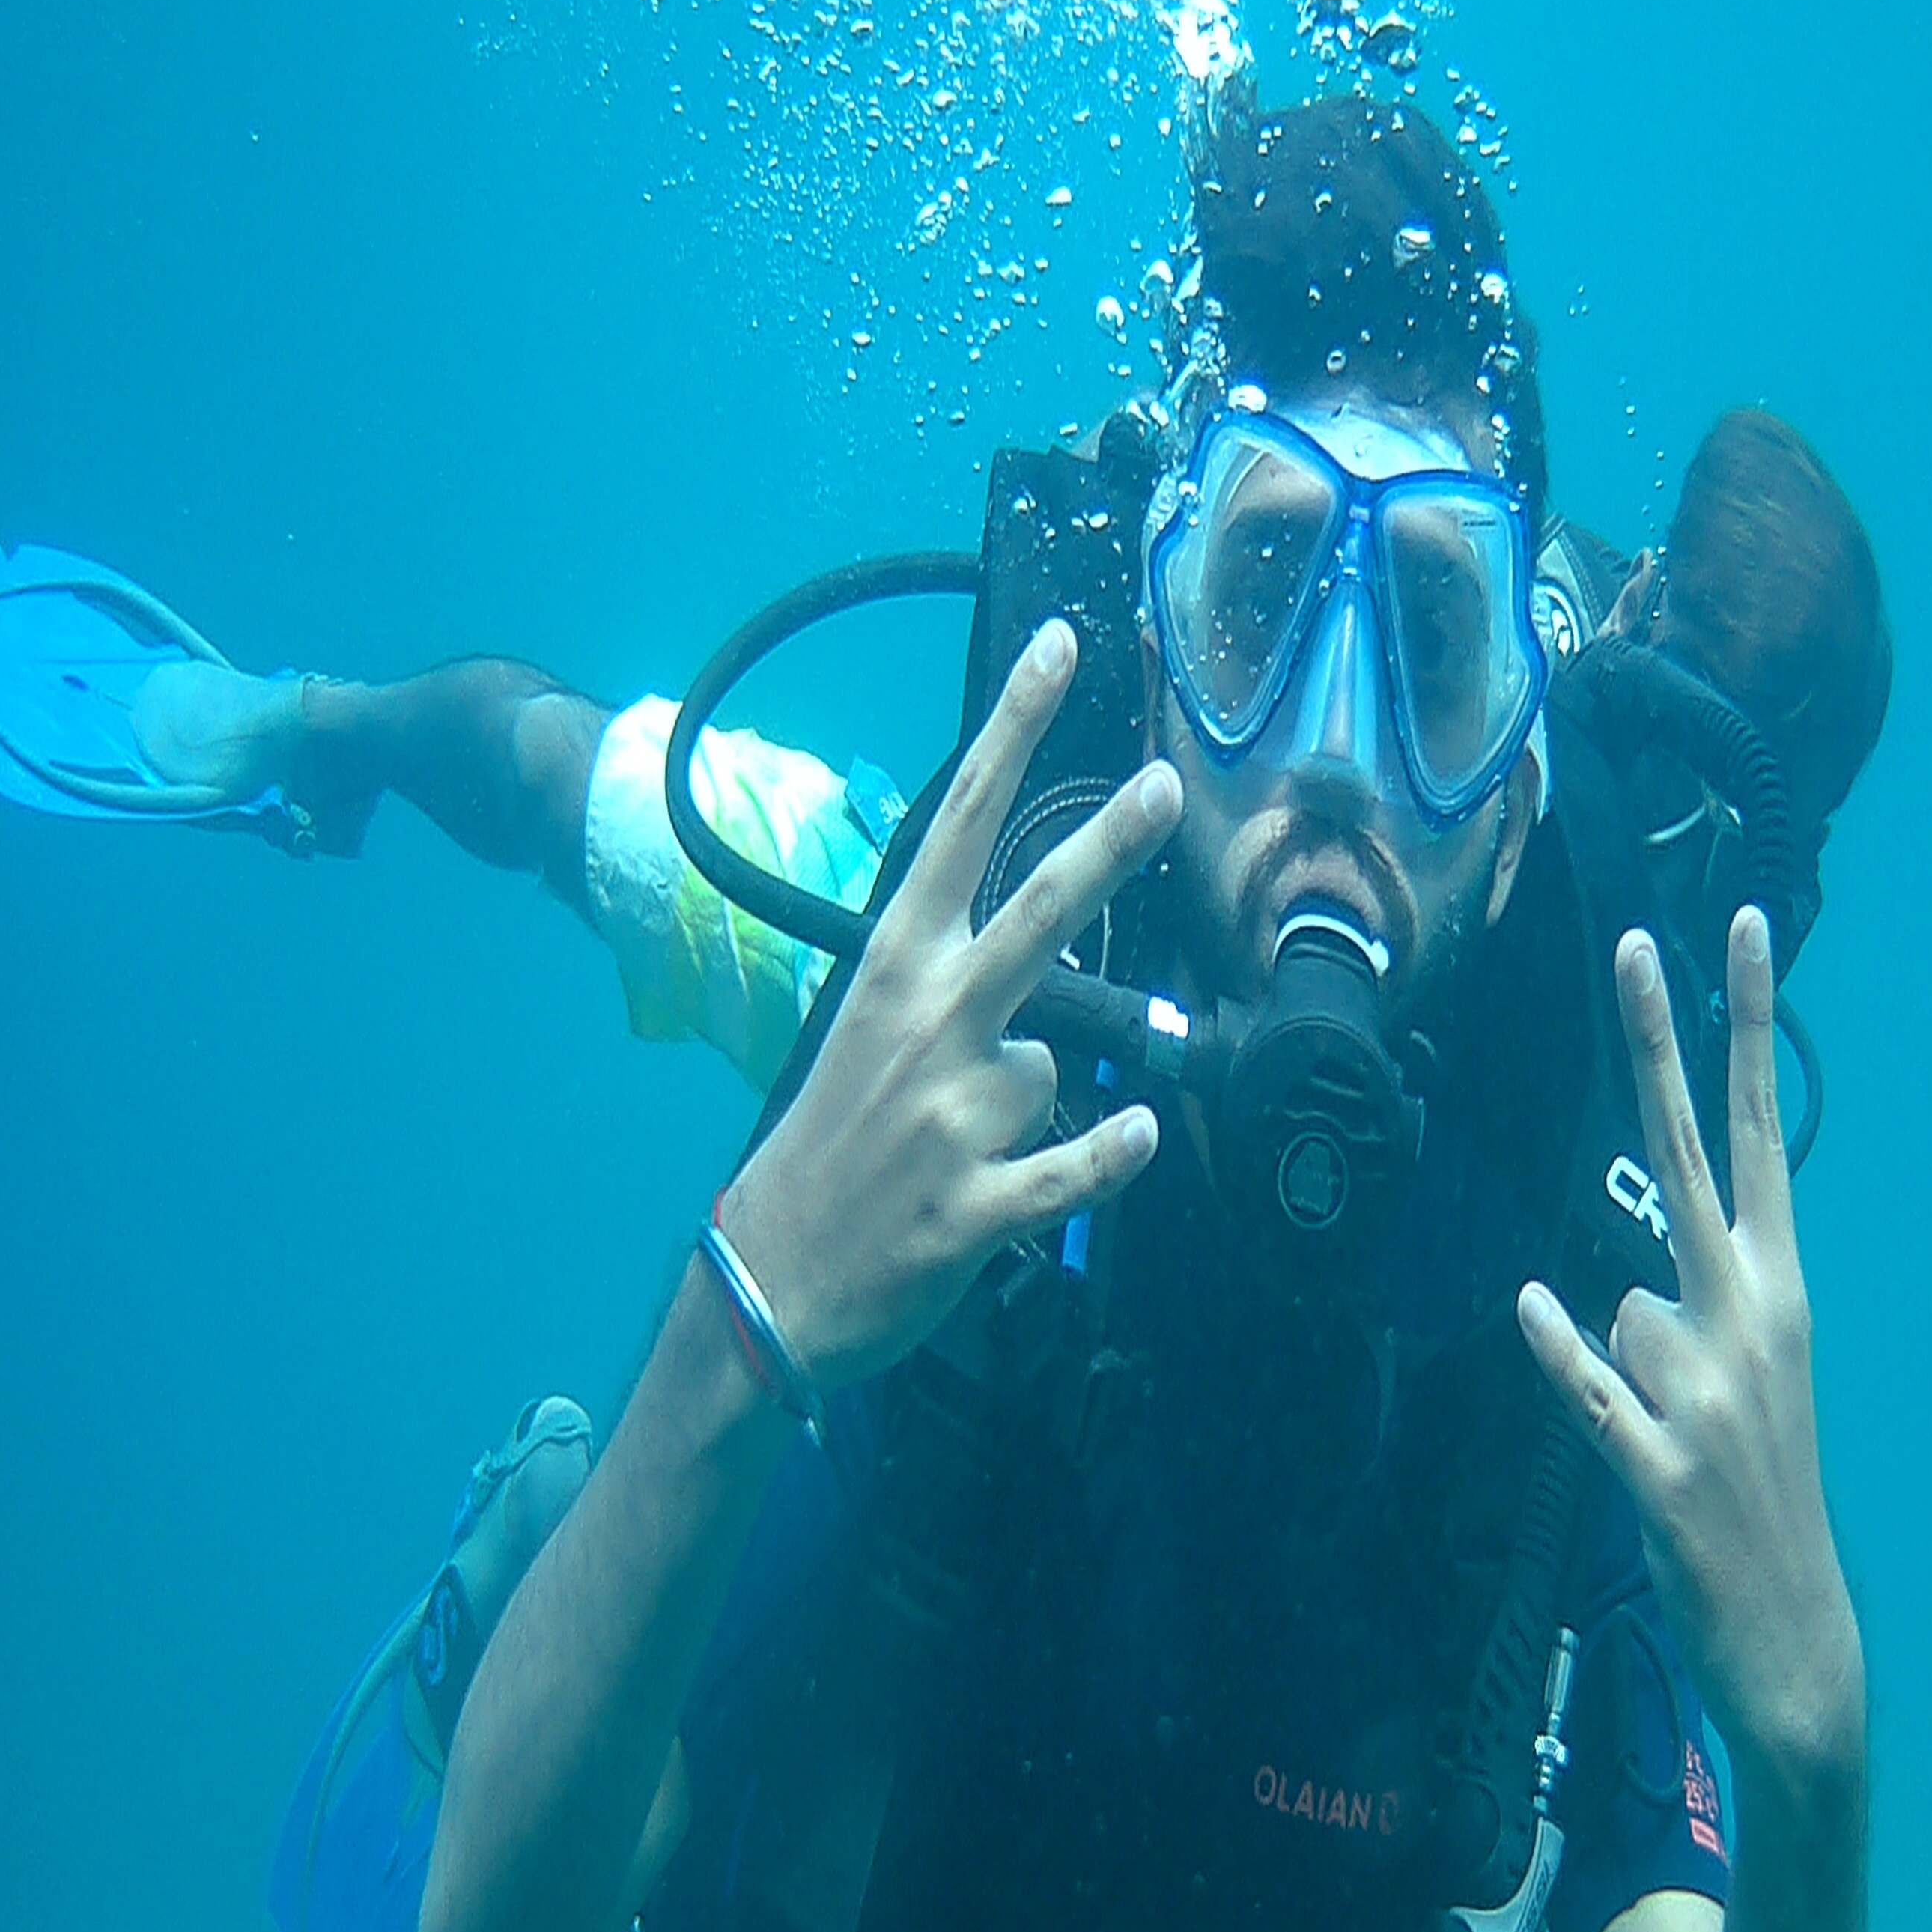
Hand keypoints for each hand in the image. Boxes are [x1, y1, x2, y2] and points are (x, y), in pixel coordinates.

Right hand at [724, 621, 1180, 1390]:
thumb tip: (1046, 1003)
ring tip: (955, 1150)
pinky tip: (1134, 1135)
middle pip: (1033, 915)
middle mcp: (925, 1028)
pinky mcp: (975, 1205)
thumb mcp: (861, 1042)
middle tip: (1163, 786)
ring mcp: (951, 1116)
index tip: (1058, 649)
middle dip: (1104, 847)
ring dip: (1028, 1104)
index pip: (957, 829)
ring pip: (1050, 1069)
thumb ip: (947, 998)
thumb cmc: (825, 1151)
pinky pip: (1074, 1168)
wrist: (768, 1283)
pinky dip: (1109, 1153)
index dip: (1011, 734)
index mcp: (892, 975)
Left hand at [1517, 910, 1862, 1775]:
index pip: (1765, 1135)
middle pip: (1695, 1156)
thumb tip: (1607, 1288)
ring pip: (1617, 1309)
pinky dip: (1556, 1347)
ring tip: (1671, 1437)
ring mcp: (1710, 1389)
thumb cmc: (1760, 1484)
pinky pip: (1583, 1376)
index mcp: (1783, 1291)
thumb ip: (1692, 1309)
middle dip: (1661, 1045)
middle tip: (1632, 942)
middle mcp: (1755, 1320)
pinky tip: (1534, 1309)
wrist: (1796, 1629)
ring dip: (1619, 1366)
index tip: (1740, 930)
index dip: (1747, 1034)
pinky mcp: (1659, 1462)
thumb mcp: (1754, 1378)